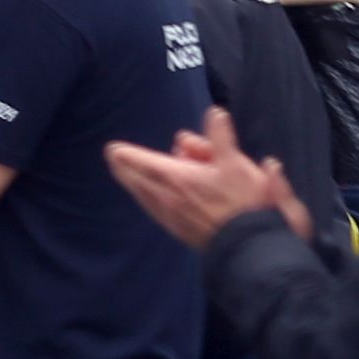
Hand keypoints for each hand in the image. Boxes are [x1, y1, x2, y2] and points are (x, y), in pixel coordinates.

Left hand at [106, 109, 309, 251]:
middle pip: (133, 179)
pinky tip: (147, 197)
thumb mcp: (236, 163)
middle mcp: (165, 196)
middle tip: (113, 157)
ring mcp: (168, 215)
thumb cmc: (243, 202)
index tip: (111, 149)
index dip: (124, 153)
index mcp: (175, 176)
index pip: (139, 161)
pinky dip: (146, 197)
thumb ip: (220, 137)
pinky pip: (153, 209)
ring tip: (127, 173)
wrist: (247, 246)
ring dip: (134, 181)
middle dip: (123, 167)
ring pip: (142, 195)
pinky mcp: (176, 229)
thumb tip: (214, 112)